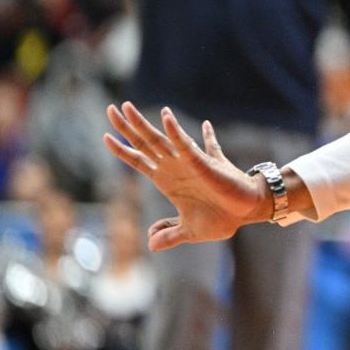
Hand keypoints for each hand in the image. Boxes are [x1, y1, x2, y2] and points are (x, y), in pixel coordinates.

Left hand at [103, 102, 270, 250]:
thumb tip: (151, 243)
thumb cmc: (220, 218)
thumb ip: (170, 234)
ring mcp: (185, 163)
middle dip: (126, 127)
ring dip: (142, 123)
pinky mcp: (202, 162)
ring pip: (158, 139)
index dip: (121, 150)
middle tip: (110, 109)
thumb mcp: (188, 230)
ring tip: (127, 106)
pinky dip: (175, 131)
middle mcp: (172, 167)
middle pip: (143, 143)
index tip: (105, 137)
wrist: (244, 213)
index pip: (138, 161)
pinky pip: (185, 145)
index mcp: (166, 181)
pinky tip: (166, 118)